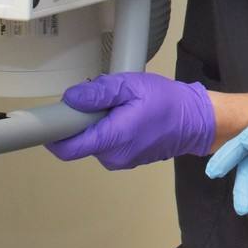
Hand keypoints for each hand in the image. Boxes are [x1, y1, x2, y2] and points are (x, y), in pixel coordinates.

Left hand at [47, 72, 213, 168]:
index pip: (66, 148)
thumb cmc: (168, 102)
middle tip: (99, 100)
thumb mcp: (131, 86)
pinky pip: (107, 144)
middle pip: (78, 141)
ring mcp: (120, 161)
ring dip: (97, 125)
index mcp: (111, 139)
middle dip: (82, 121)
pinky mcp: (127, 159)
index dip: (52, 134)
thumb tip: (71, 99)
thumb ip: (98, 92)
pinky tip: (127, 116)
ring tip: (120, 106)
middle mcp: (113, 156)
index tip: (50, 118)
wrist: (197, 122)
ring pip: (93, 141)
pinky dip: (109, 130)